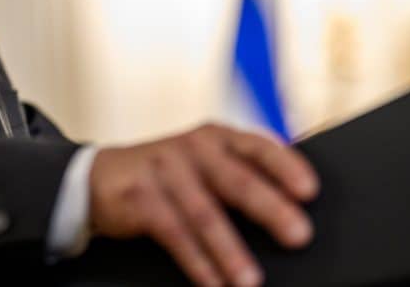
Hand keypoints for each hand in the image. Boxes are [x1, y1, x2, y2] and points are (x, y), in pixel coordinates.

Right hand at [88, 123, 318, 286]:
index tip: (310, 190)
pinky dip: (197, 261)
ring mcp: (164, 169)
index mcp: (216, 138)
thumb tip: (290, 216)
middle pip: (236, 180)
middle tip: (298, 235)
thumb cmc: (167, 175)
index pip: (257, 146)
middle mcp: (192, 148)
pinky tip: (213, 282)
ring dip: (230, 251)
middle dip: (270, 209)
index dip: (285, 167)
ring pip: (204, 213)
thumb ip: (239, 176)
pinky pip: (174, 232)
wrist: (100, 176)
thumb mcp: (203, 165)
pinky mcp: (140, 195)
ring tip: (251, 279)